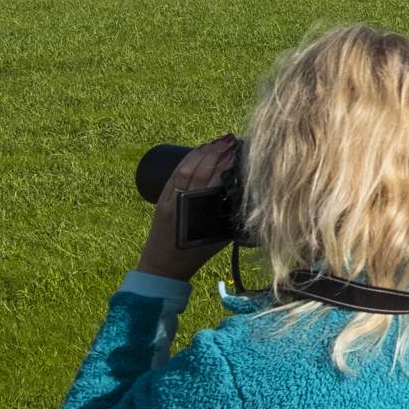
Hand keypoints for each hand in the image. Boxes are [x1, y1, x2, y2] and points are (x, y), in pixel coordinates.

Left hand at [137, 136, 236, 280]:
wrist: (161, 267)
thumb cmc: (194, 255)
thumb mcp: (217, 237)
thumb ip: (229, 216)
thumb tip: (248, 195)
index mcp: (194, 213)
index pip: (211, 180)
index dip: (224, 164)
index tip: (237, 151)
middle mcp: (179, 204)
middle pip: (197, 170)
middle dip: (214, 152)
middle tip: (230, 140)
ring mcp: (168, 200)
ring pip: (184, 169)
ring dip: (201, 152)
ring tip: (216, 141)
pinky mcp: (160, 199)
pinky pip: (174, 175)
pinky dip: (187, 160)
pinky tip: (197, 151)